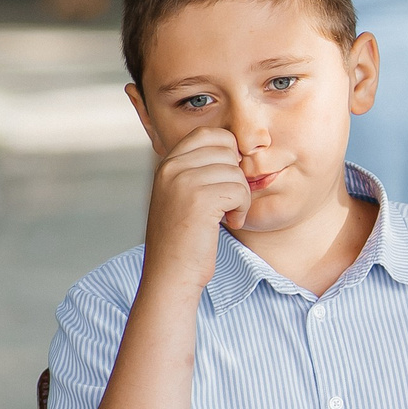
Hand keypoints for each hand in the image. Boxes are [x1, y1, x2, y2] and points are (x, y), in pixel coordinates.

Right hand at [142, 127, 250, 293]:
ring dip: (240, 197)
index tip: (226, 180)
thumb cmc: (183, 238)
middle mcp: (170, 167)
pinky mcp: (199, 199)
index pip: (208, 134)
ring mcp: (183, 182)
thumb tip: (233, 145)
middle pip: (227, 150)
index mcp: (166, 163)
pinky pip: (240, 191)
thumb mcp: (180, 195)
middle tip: (226, 202)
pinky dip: (241, 210)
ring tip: (224, 216)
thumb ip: (196, 169)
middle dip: (235, 177)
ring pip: (236, 172)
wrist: (170, 274)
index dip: (228, 152)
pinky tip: (228, 223)